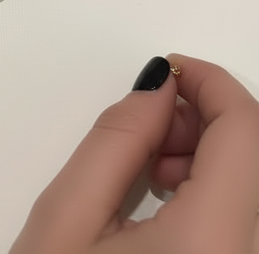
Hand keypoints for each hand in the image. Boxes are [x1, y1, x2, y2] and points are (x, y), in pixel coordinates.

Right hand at [11, 54, 258, 253]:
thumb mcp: (65, 224)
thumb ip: (115, 140)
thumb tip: (157, 87)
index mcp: (212, 247)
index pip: (246, 133)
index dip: (213, 84)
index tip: (174, 69)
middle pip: (256, 160)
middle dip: (207, 123)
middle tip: (150, 121)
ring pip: (256, 192)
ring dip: (213, 160)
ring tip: (151, 171)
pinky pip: (248, 225)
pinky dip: (217, 196)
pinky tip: (170, 205)